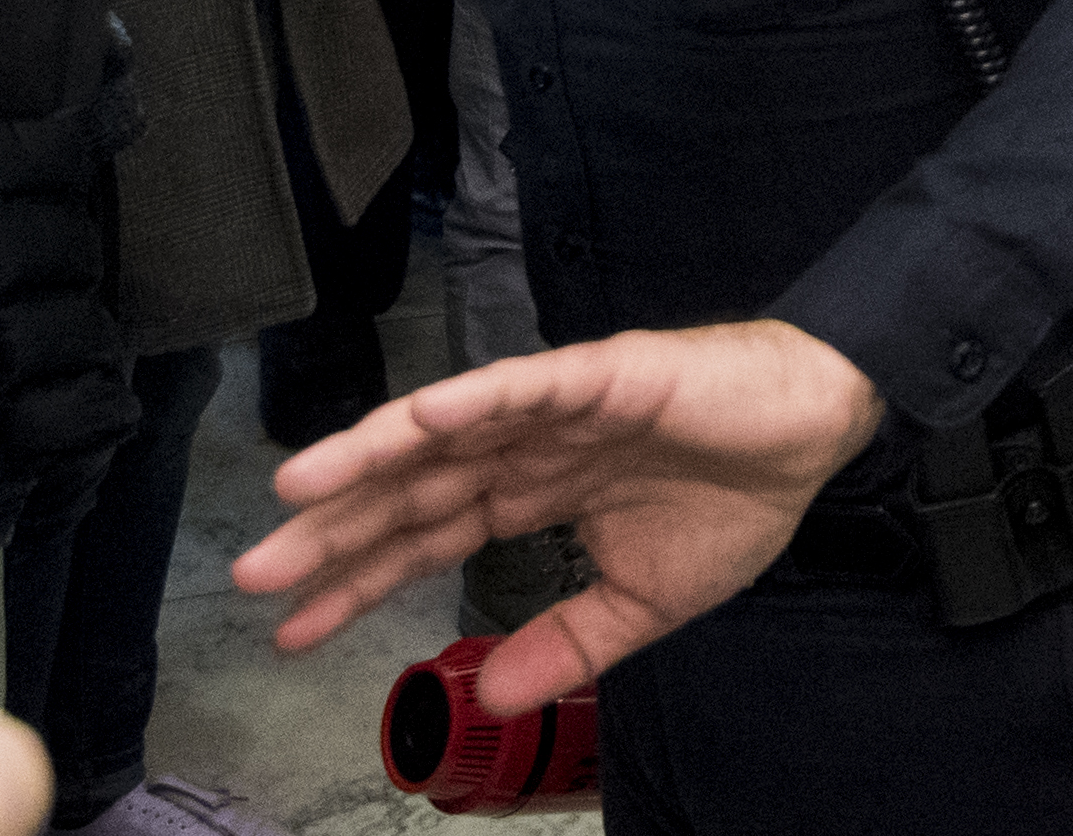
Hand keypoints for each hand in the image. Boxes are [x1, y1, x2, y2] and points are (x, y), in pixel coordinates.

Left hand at [236, 317, 884, 690]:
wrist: (816, 426)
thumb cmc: (736, 497)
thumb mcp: (643, 604)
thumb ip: (564, 646)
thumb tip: (489, 699)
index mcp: (531, 494)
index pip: (422, 539)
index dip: (356, 579)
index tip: (291, 625)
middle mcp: (525, 446)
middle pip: (411, 488)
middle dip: (335, 530)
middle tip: (256, 569)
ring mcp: (555, 406)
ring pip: (445, 431)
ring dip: (372, 456)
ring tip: (303, 486)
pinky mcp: (602, 374)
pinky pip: (526, 385)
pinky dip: (474, 398)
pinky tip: (422, 418)